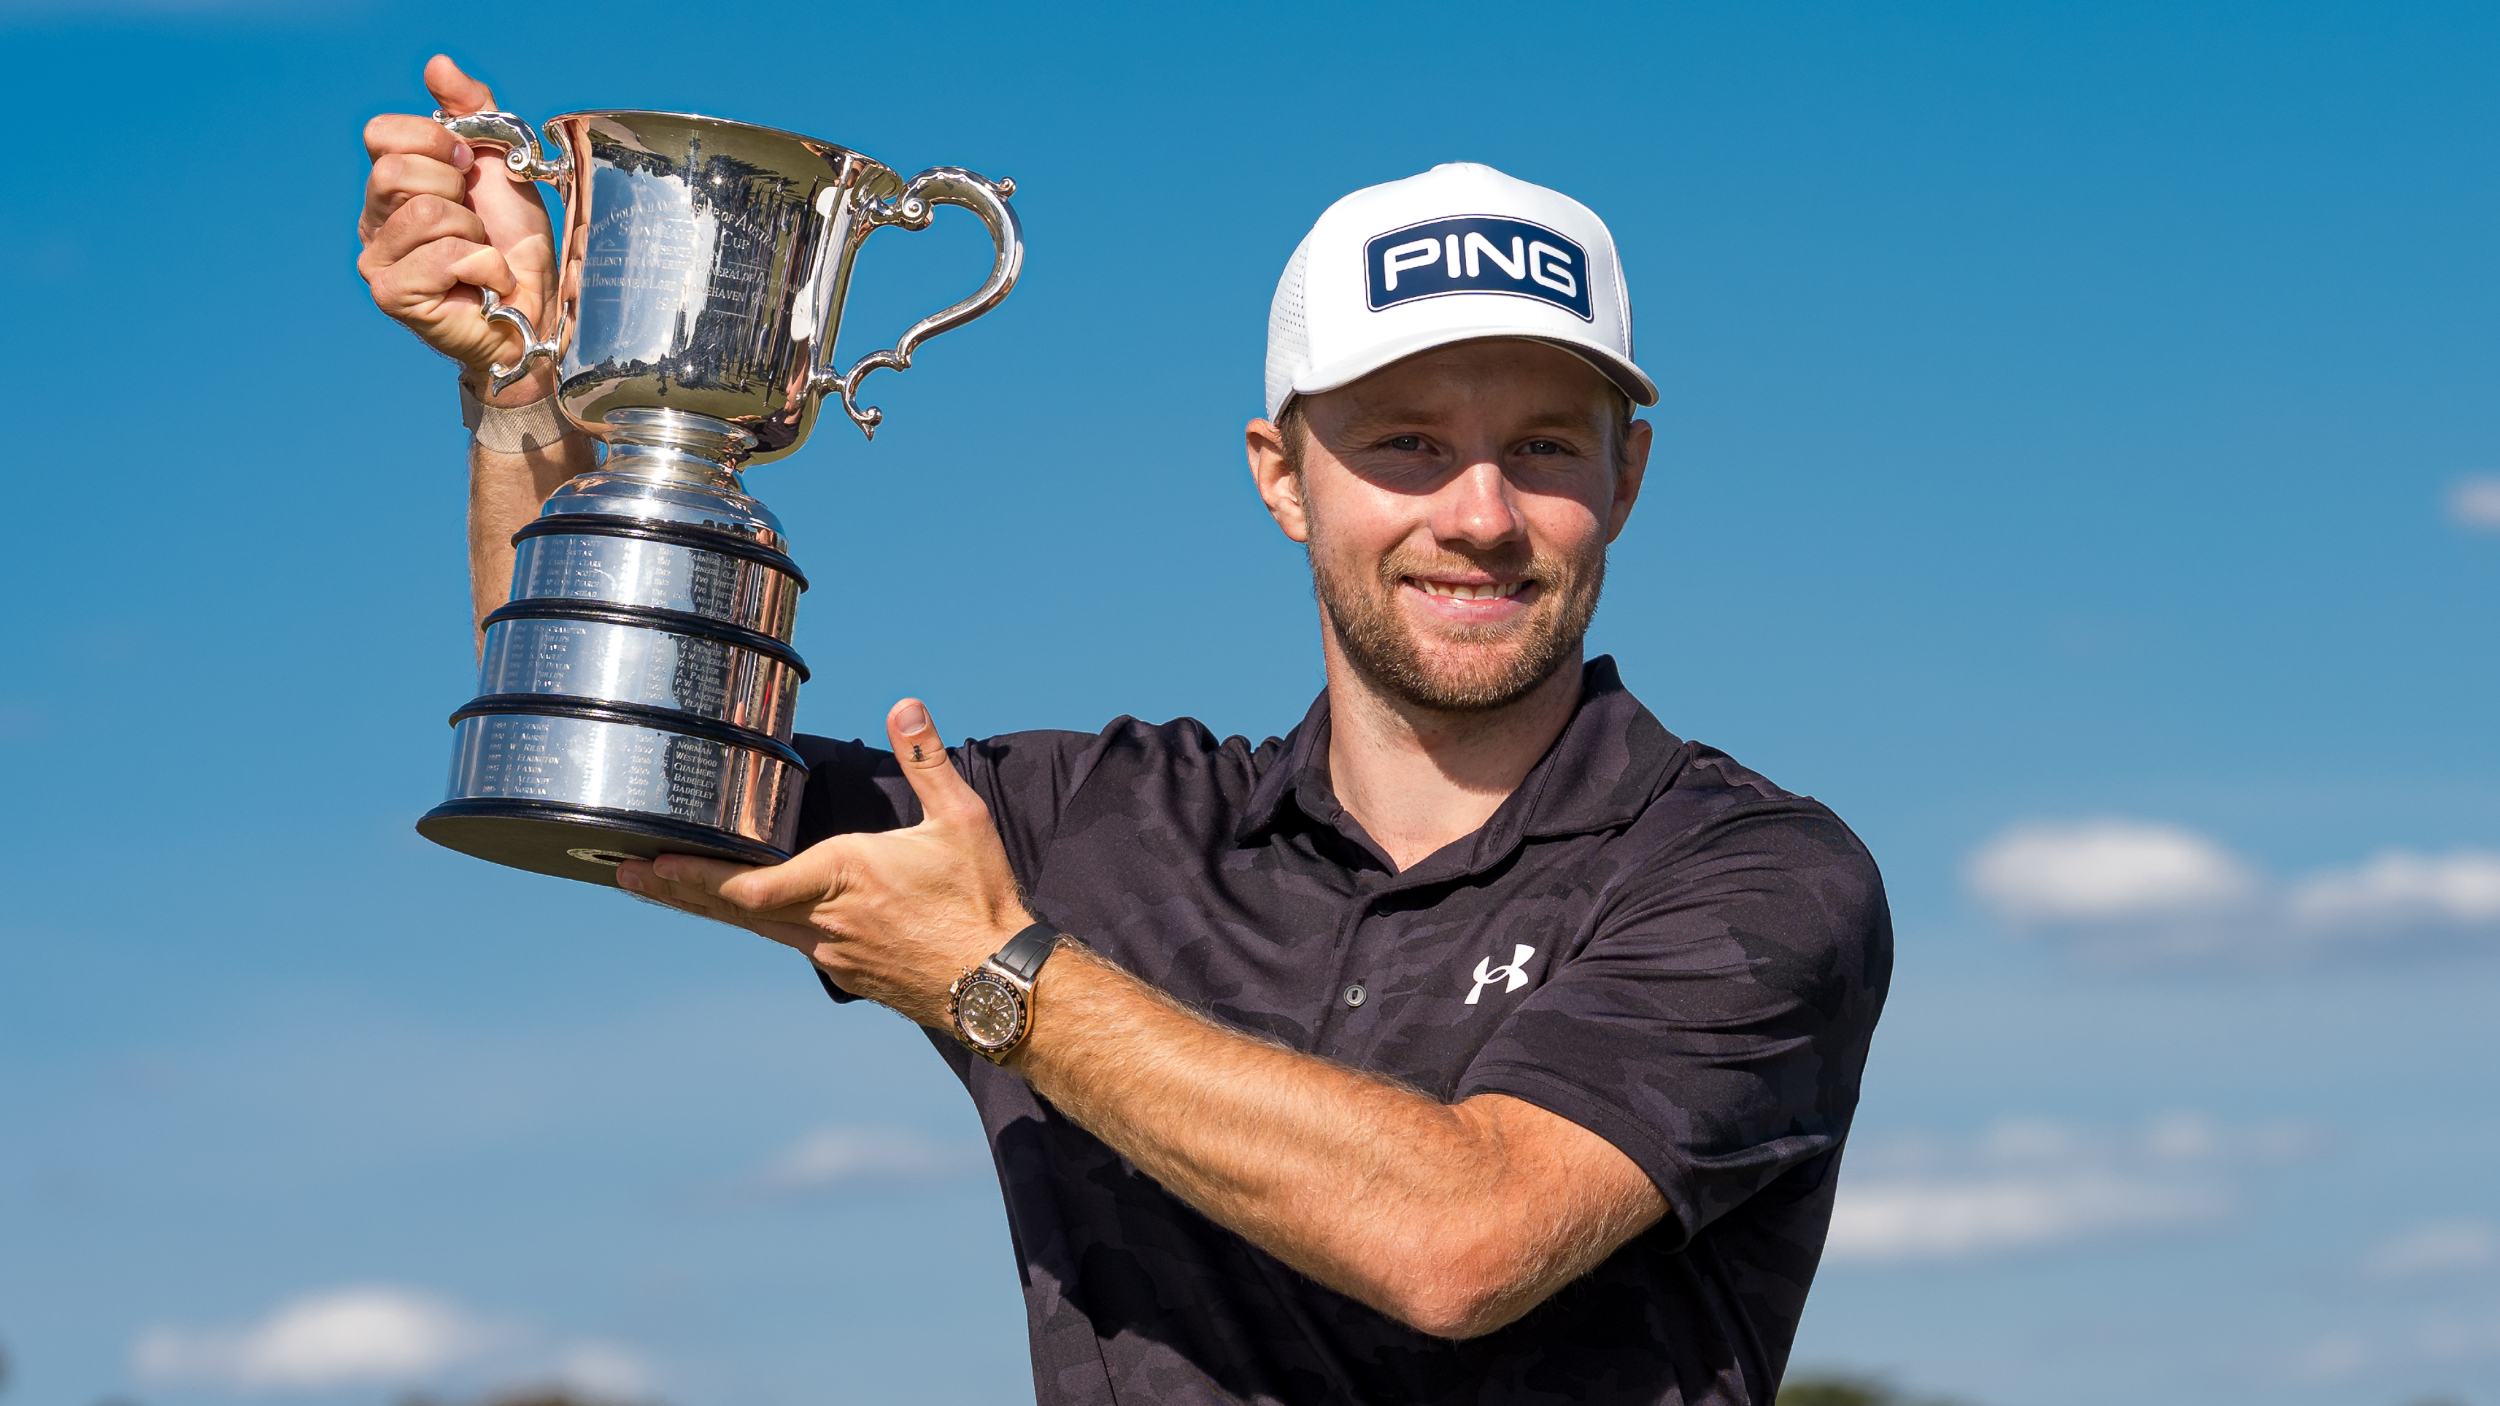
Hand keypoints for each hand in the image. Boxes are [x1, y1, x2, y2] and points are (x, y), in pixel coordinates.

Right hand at [356, 55, 558, 402]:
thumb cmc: (517, 241)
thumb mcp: (499, 161)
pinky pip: (442, 256)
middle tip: (477, 221)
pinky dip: (484, 266)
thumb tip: (438, 64)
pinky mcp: (394, 296)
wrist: (540, 306)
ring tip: (481, 254)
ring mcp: (376, 261)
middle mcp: (372, 221)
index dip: (437, 142)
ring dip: (474, 234)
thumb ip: (469, 109)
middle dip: (458, 192)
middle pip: (398, 171)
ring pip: (425, 214)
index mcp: (389, 183)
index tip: (470, 169)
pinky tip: (486, 283)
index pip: (381, 133)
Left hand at [616, 698, 1036, 1028]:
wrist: (998, 984)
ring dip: (705, 904)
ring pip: (754, 925)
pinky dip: (752, 921)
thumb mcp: (960, 821)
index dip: (694, 876)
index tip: (650, 864)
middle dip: (674, 887)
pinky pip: (786, 941)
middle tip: (624, 875)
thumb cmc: (980, 901)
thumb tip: (906, 706)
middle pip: (731, 906)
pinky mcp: (846, 971)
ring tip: (661, 887)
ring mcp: (831, 953)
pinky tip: (744, 913)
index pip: (750, 883)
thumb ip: (925, 761)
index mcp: (843, 875)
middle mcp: (824, 921)